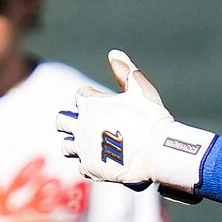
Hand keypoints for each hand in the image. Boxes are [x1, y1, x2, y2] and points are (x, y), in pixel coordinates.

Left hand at [56, 49, 205, 191]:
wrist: (159, 151)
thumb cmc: (152, 118)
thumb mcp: (140, 89)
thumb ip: (125, 71)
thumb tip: (113, 53)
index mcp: (90, 105)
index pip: (80, 96)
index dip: (92, 97)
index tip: (104, 103)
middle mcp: (81, 126)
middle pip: (62, 122)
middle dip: (72, 120)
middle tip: (90, 124)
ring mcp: (84, 149)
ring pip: (67, 146)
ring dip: (76, 143)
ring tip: (92, 144)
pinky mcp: (91, 168)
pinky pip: (80, 166)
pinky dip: (89, 163)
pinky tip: (103, 160)